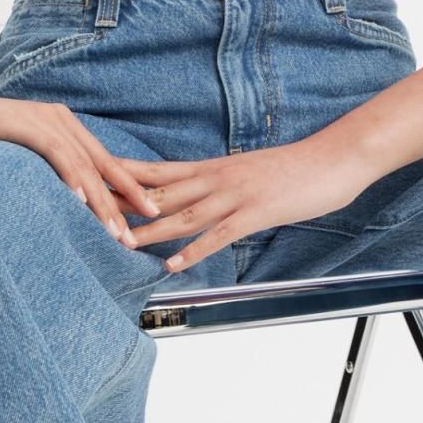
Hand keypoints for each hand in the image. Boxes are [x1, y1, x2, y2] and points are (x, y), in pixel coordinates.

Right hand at [0, 86, 161, 244]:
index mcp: (63, 127)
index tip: (149, 215)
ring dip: (102, 200)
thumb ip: (44, 172)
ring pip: (84, 164)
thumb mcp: (20, 159)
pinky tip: (81, 201)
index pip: (103, 163)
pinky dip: (71, 177)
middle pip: (101, 165)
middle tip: (143, 231)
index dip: (128, 189)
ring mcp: (45, 119)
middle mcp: (61, 120)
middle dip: (124, 200)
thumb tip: (66, 204)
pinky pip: (56, 153)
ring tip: (117, 230)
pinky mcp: (25, 124)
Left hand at [114, 136, 368, 273]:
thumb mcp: (248, 173)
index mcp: (214, 168)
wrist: (332, 158)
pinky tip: (175, 264)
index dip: (126, 176)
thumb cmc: (293, 168)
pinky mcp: (255, 212)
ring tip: (122, 243)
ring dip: (152, 230)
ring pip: (185, 214)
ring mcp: (235, 194)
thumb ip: (220, 184)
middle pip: (162, 191)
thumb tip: (196, 196)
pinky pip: (220, 234)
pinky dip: (195, 250)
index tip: (94, 177)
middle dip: (125, 203)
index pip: (160, 172)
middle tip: (91, 210)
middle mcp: (217, 178)